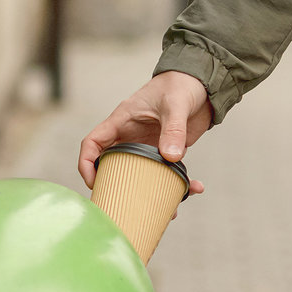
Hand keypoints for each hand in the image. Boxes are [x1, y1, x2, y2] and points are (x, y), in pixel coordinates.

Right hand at [79, 71, 211, 196]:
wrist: (203, 81)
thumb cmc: (181, 84)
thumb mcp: (175, 104)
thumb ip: (173, 129)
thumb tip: (171, 157)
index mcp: (122, 121)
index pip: (93, 143)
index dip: (87, 163)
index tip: (94, 182)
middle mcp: (131, 135)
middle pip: (113, 165)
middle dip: (118, 187)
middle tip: (128, 206)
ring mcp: (148, 144)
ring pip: (141, 174)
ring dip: (152, 191)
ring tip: (168, 210)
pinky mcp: (167, 150)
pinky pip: (167, 171)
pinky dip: (179, 182)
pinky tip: (195, 187)